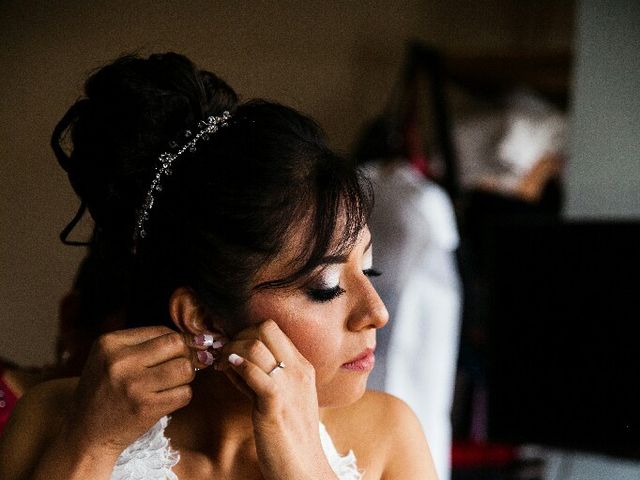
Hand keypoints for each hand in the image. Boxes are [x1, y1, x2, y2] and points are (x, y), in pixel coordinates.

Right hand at [61, 326, 217, 456]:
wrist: (85, 433)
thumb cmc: (105, 391)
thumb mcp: (111, 358)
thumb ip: (146, 344)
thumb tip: (197, 339)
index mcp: (110, 343)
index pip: (163, 331)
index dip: (178, 342)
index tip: (180, 353)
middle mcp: (120, 361)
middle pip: (177, 344)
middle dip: (186, 355)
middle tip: (180, 367)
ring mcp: (133, 385)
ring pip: (185, 368)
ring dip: (186, 377)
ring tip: (172, 383)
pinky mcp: (145, 408)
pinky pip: (184, 393)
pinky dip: (182, 396)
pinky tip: (167, 399)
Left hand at [217, 320, 337, 479]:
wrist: (305, 470)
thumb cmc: (290, 437)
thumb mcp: (282, 399)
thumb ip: (263, 377)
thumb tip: (235, 360)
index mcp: (302, 367)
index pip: (273, 329)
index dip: (247, 333)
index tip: (233, 350)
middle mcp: (298, 371)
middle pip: (265, 328)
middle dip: (238, 336)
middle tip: (224, 356)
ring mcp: (289, 386)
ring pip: (256, 345)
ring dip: (231, 351)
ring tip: (221, 366)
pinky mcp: (275, 405)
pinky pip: (254, 372)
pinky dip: (237, 366)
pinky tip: (227, 371)